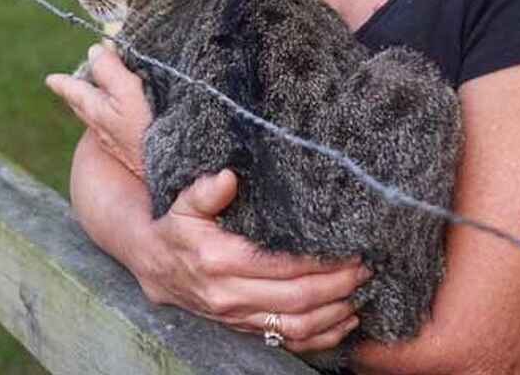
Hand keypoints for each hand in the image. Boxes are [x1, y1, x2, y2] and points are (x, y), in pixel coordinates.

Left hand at [47, 45, 149, 177]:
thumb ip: (110, 72)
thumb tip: (94, 51)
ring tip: (95, 91)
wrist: (160, 168)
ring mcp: (113, 137)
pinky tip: (122, 113)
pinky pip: (112, 123)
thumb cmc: (142, 131)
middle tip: (71, 82)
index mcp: (94, 110)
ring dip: (94, 101)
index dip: (63, 82)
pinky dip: (111, 112)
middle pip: (81, 104)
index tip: (50, 79)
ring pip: (96, 114)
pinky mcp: (129, 145)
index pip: (74, 90)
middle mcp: (100, 124)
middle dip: (76, 91)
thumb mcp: (126, 94)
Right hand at [139, 168, 366, 355]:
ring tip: (360, 294)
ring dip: (334, 313)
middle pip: (297, 299)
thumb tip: (230, 177)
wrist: (154, 265)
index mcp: (221, 261)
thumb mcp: (184, 203)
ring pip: (295, 326)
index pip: (281, 266)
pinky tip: (344, 322)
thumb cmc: (176, 228)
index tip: (347, 248)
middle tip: (365, 269)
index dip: (318, 261)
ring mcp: (239, 317)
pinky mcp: (244, 328)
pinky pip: (286, 341)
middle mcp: (231, 295)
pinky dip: (320, 337)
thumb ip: (207, 191)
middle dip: (337, 286)